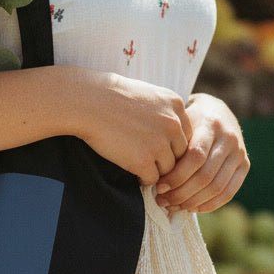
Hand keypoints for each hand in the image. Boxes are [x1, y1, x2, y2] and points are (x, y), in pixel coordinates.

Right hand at [77, 72, 192, 183]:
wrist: (87, 102)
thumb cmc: (109, 96)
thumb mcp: (146, 94)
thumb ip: (162, 111)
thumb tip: (167, 134)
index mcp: (175, 105)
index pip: (185, 134)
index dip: (171, 143)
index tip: (155, 145)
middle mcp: (173, 124)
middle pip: (180, 153)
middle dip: (165, 158)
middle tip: (148, 160)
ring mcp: (159, 143)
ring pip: (168, 168)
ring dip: (155, 170)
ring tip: (139, 166)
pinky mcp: (143, 161)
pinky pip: (152, 178)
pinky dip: (143, 178)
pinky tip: (132, 171)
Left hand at [154, 93, 248, 211]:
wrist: (217, 112)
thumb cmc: (189, 121)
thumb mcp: (180, 125)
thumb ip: (172, 146)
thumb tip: (153, 177)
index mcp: (210, 125)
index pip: (195, 157)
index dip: (176, 176)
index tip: (158, 187)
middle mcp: (229, 139)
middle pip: (205, 175)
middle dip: (181, 193)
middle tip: (162, 201)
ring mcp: (239, 153)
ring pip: (217, 187)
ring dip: (193, 202)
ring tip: (174, 207)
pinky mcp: (244, 165)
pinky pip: (229, 192)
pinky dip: (209, 204)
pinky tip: (191, 208)